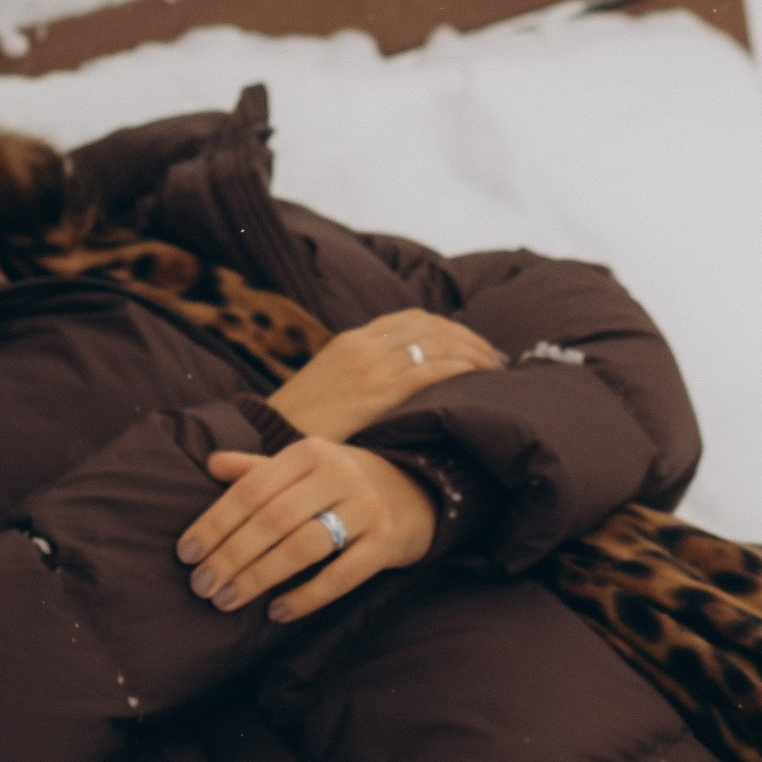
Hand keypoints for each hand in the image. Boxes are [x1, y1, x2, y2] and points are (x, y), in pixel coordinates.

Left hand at [176, 436, 437, 623]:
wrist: (419, 491)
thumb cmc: (343, 483)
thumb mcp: (305, 466)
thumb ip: (258, 468)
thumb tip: (210, 464)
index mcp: (309, 453)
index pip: (251, 489)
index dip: (215, 522)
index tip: (186, 553)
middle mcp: (338, 476)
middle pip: (273, 520)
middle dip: (231, 556)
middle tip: (201, 586)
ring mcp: (365, 510)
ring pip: (303, 546)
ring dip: (260, 577)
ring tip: (227, 601)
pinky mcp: (386, 543)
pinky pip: (342, 575)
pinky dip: (306, 596)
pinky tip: (277, 612)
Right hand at [267, 310, 501, 441]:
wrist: (266, 441)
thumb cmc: (296, 428)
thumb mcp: (326, 391)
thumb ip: (358, 382)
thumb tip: (390, 393)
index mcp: (350, 342)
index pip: (410, 320)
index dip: (448, 328)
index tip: (470, 345)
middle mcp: (364, 345)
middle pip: (432, 326)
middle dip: (468, 338)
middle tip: (494, 358)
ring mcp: (373, 366)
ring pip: (440, 344)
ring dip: (474, 353)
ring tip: (495, 370)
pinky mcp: (380, 392)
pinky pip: (434, 370)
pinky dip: (462, 369)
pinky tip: (480, 379)